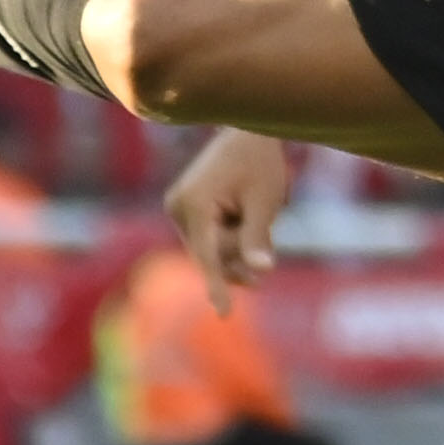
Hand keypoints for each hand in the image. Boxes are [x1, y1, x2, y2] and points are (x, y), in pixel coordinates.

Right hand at [165, 128, 295, 308]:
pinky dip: (230, 237)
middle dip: (241, 253)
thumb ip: (258, 237)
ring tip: (253, 213)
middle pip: (212, 255)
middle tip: (263, 232)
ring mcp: (178, 209)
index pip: (208, 256)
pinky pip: (210, 239)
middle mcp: (178, 208)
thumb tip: (261, 271)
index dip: (218, 285)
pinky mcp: (184, 210)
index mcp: (194, 205)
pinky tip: (243, 214)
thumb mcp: (265, 200)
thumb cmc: (260, 162)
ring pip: (212, 250)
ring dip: (238, 244)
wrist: (246, 131)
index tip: (224, 313)